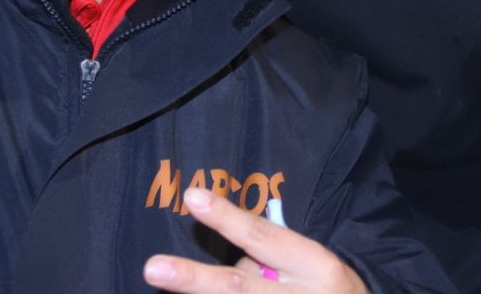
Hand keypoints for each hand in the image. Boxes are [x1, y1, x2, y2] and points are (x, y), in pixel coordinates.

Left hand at [143, 188, 368, 292]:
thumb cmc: (327, 289)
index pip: (264, 237)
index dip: (228, 218)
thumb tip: (223, 243)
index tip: (192, 196)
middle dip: (193, 280)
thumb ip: (270, 255)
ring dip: (203, 293)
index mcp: (314, 266)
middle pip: (237, 288)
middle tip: (153, 269)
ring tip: (171, 277)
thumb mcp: (311, 265)